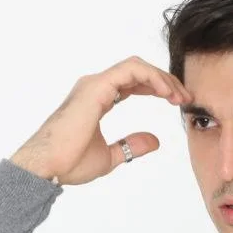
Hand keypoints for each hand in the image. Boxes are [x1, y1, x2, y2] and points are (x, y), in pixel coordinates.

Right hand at [8, 55, 192, 185]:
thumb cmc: (68, 162)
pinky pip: (131, 71)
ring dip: (162, 78)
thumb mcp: (110, 156)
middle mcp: (96, 86)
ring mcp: (95, 84)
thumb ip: (131, 145)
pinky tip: (166, 92)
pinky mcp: (96, 87)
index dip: (157, 88)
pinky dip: (152, 77)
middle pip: (138, 71)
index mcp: (98, 98)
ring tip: (178, 95)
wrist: (47, 166)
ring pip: (136, 66)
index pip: (133, 83)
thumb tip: (155, 141)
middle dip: (165, 81)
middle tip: (185, 97)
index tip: (176, 102)